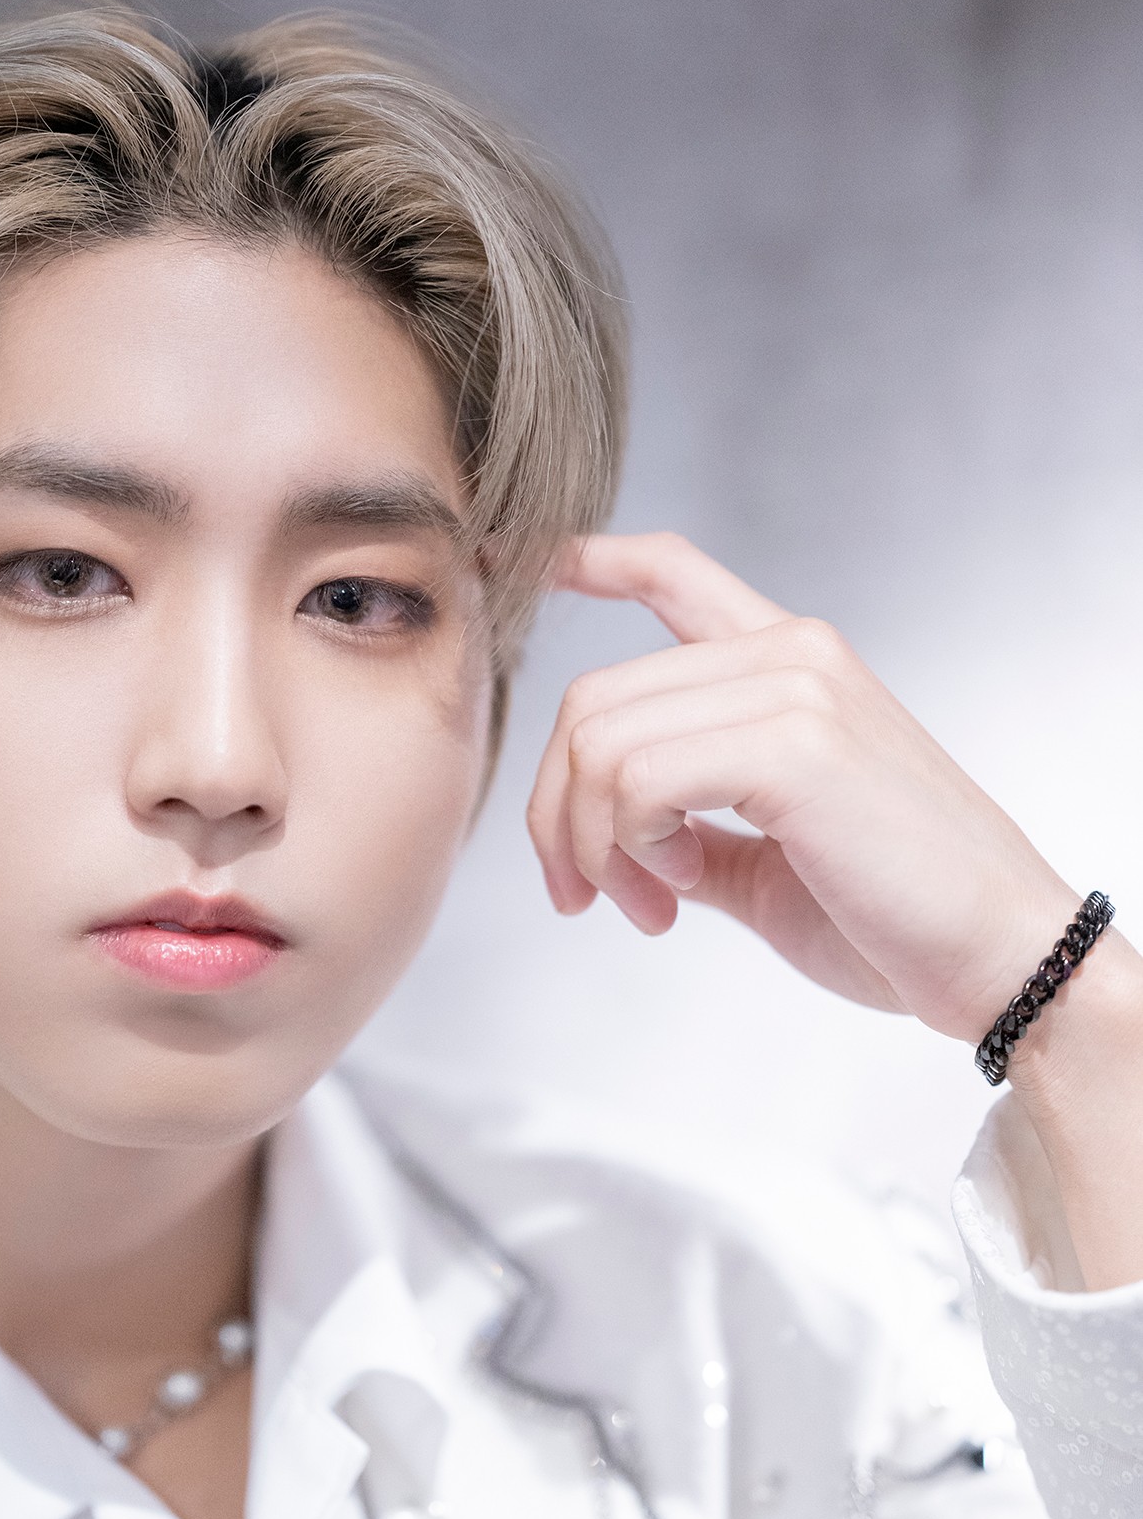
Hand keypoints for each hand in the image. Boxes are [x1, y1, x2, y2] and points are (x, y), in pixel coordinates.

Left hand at [527, 532, 1077, 1043]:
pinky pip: (637, 780)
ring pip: (601, 741)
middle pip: (592, 698)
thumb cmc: (896, 917)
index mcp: (791, 661)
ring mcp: (796, 687)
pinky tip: (678, 889)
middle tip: (595, 899)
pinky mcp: (796, 743)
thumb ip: (687, 829)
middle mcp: (791, 651)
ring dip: (595, 846)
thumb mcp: (765, 861)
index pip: (672, 569)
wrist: (1000, 960)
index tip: (517, 560)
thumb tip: (615, 843)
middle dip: (559, 813)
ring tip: (648, 907)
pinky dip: (629, 847)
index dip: (584, 558)